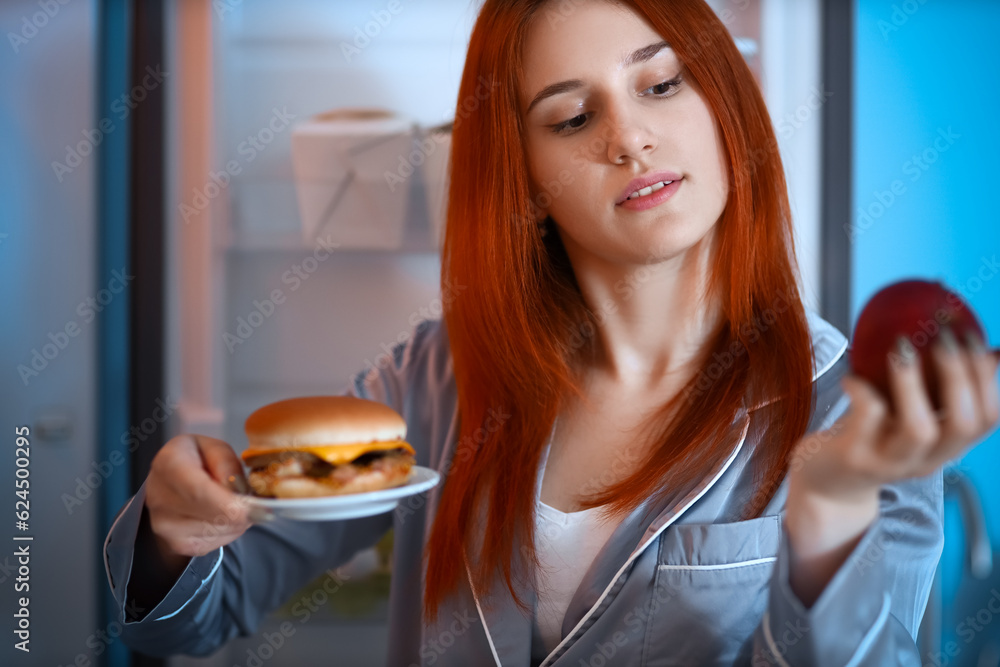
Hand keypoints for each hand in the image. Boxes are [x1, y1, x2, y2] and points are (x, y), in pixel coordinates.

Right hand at [144, 434, 259, 565]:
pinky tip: (222, 516)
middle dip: (243, 512)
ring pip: (219, 531)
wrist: (169, 481)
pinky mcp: (176, 544)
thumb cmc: (197, 459)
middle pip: (213, 516)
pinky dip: (229, 531)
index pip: (199, 492)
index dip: (231, 504)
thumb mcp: (215, 447)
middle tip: (258, 503)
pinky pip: (216, 543)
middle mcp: (160, 498)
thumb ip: (227, 464)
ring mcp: (165, 525)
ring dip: (237, 521)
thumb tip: (238, 490)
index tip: (258, 508)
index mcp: (168, 464)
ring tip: (233, 503)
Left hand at [790, 329, 999, 503]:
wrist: (826, 487)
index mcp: (944, 448)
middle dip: (959, 375)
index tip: (972, 337)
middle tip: (941, 336)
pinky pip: (867, 417)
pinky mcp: (856, 457)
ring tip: (900, 347)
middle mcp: (925, 460)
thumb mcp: (908, 418)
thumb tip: (982, 349)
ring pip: (919, 428)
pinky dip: (862, 389)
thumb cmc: (869, 439)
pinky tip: (851, 377)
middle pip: (963, 423)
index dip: (986, 378)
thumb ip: (936, 392)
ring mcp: (890, 462)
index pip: (985, 419)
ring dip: (912, 382)